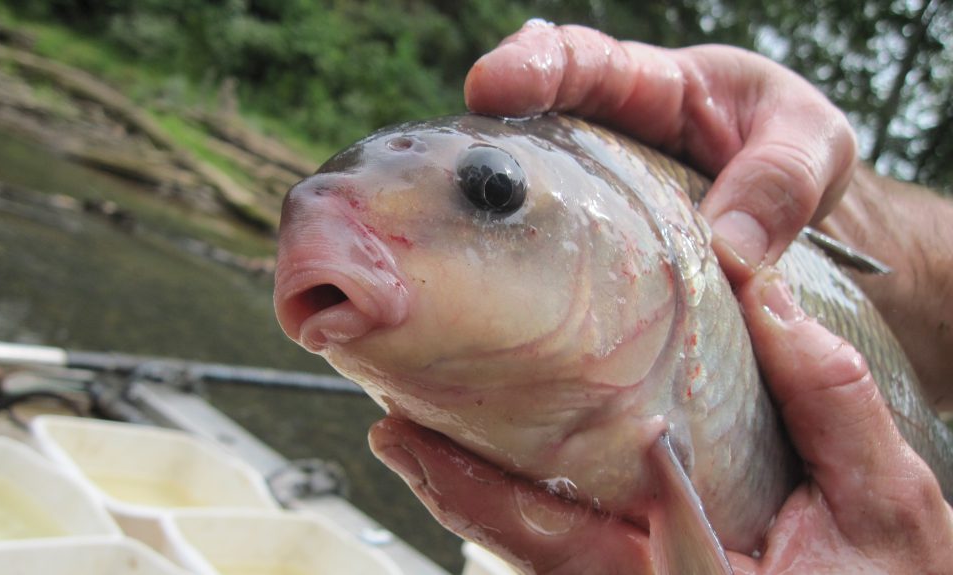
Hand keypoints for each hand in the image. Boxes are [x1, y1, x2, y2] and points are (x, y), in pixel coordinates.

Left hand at [369, 268, 952, 573]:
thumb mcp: (891, 506)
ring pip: (530, 553)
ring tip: (407, 437)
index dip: (611, 496)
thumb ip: (832, 406)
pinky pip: (543, 548)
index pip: (656, 543)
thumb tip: (769, 298)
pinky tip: (460, 457)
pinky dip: (496, 503)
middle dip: (469, 494)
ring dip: (466, 495)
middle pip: (546, 552)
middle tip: (401, 435)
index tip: (580, 437)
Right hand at [464, 20, 856, 280]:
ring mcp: (578, 205)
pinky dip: (520, 294)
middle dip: (473, 149)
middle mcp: (595, 144)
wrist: (786, 219)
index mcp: (650, 88)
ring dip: (480, 226)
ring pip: (515, 206)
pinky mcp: (581, 263)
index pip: (582, 63)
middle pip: (517, 135)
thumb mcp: (814, 144)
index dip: (532, 67)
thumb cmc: (791, 153)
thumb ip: (783, 180)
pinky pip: (544, 273)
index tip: (492, 86)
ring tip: (441, 252)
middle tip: (434, 172)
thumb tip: (731, 251)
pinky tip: (497, 328)